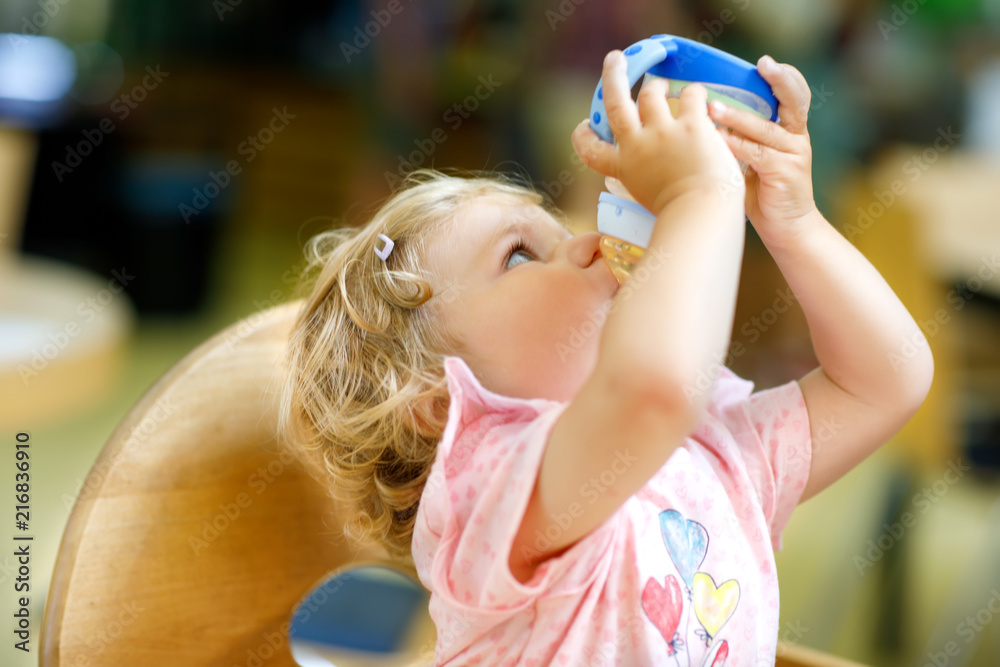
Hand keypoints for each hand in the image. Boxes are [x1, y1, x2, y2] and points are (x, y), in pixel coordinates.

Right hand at [572, 50, 743, 216]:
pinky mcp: (691, 125)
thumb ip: (648, 186)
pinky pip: (690, 95)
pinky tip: (699, 97)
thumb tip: (657, 184)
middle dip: (613, 76)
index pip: (590, 149)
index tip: (584, 125)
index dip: (583, 135)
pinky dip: (694, 93)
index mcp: (624, 169)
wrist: (701, 213)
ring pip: (651, 92)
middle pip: (615, 102)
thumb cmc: (680, 220)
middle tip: (615, 60)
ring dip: (656, 86)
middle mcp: (637, 146)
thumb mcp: (649, 204)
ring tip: (663, 86)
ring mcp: (663, 132)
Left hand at [708, 55, 818, 244]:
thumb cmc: (764, 192)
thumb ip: (742, 137)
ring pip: (765, 129)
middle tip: (761, 65)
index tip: (765, 63)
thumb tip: (706, 117)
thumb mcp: (755, 158)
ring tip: (713, 108)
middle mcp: (796, 137)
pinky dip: (735, 145)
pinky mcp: (784, 172)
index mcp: (790, 129)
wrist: (788, 228)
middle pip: (793, 100)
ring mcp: (793, 154)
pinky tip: (716, 140)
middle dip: (779, 80)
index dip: (783, 76)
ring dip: (738, 117)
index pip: (794, 94)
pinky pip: (757, 153)